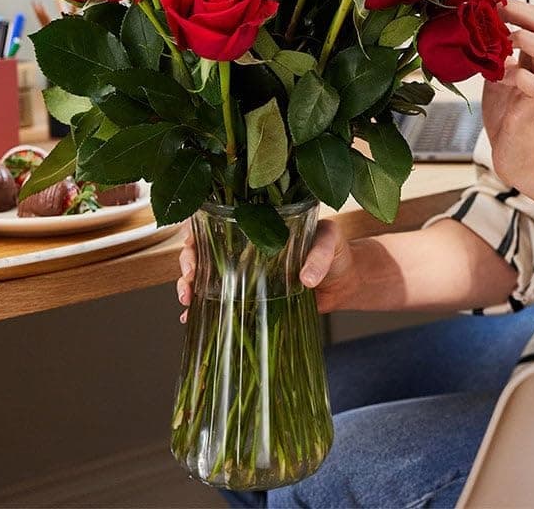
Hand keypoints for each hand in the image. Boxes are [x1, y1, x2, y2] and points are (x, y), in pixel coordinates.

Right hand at [175, 217, 357, 321]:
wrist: (346, 282)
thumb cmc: (338, 251)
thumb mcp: (331, 242)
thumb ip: (319, 255)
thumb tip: (307, 278)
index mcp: (261, 222)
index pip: (219, 216)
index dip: (197, 228)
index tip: (191, 245)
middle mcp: (247, 244)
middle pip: (203, 245)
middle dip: (187, 260)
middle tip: (188, 279)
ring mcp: (246, 270)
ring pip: (205, 272)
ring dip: (189, 284)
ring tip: (187, 299)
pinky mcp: (250, 295)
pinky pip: (221, 299)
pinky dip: (204, 309)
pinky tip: (192, 318)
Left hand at [482, 0, 533, 193]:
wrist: (522, 157)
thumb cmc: (509, 116)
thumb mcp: (497, 78)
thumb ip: (492, 56)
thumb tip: (468, 31)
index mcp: (533, 58)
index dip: (517, 5)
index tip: (491, 0)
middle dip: (521, 12)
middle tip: (496, 9)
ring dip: (526, 39)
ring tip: (504, 40)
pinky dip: (517, 75)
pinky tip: (499, 76)